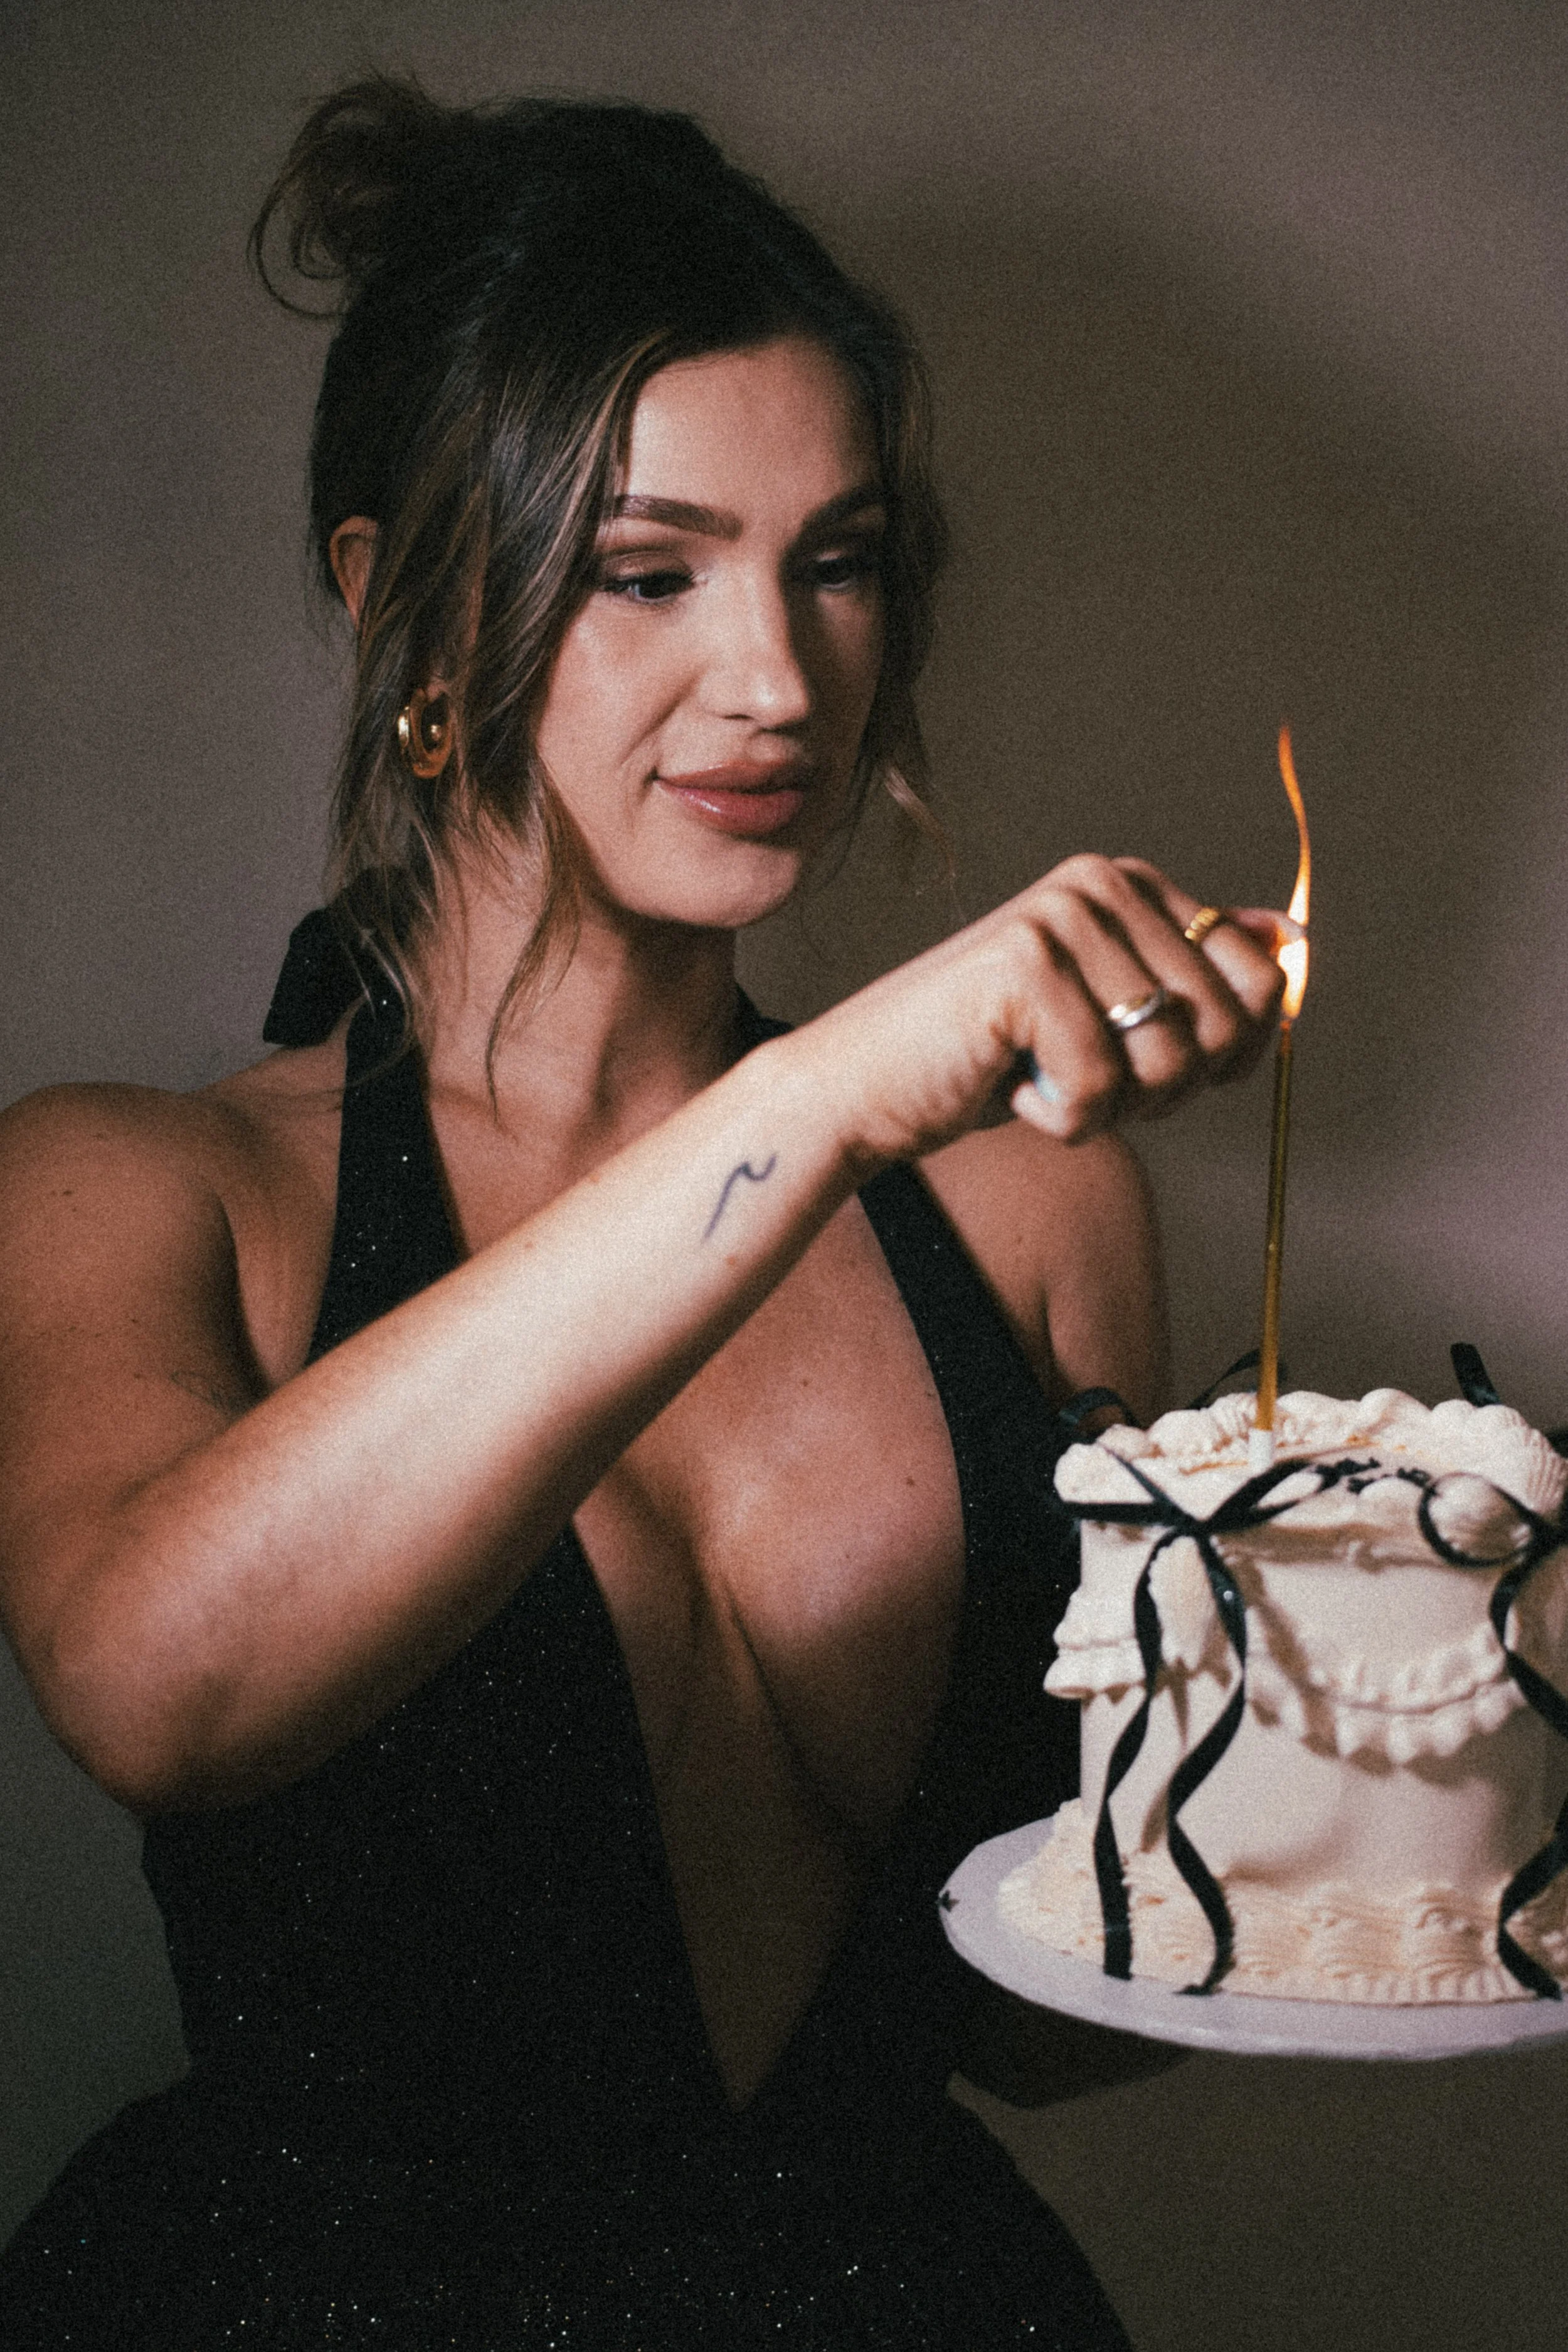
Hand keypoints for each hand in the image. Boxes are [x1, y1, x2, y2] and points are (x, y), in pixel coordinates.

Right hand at [806, 853, 1289, 1169]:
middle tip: (1081, 1078)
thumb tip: (1290, 935)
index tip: (1145, 1065)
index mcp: (1131, 883)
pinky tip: (1009, 1088)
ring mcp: (1062, 916)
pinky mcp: (1026, 964)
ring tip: (1042, 1079)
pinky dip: (1063, 1119)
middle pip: (1224, 1027)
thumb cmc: (988, 1060)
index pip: (1263, 980)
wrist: (864, 1087)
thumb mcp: (1108, 1014)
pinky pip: (1102, 1086)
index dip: (1227, 1055)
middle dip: (1164, 1088)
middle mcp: (1101, 882)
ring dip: (1111, 1106)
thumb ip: (1193, 974)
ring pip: (1168, 1063)